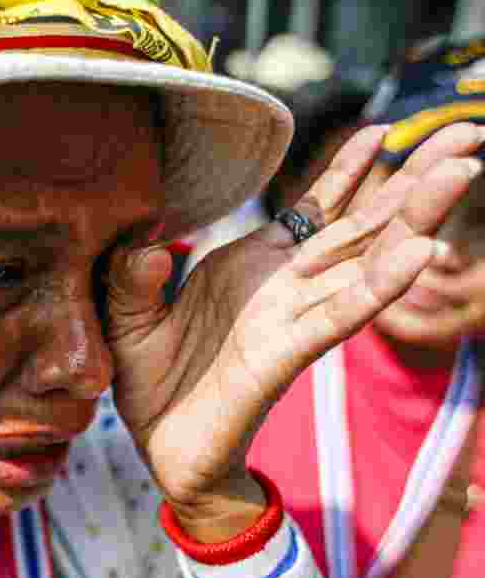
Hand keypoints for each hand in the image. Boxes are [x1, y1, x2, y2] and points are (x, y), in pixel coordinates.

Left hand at [104, 123, 484, 540]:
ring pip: (366, 260)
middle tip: (465, 138)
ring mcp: (290, 319)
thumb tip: (147, 246)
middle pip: (361, 225)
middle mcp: (285, 287)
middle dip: (412, 181)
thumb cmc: (151, 379)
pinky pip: (338, 315)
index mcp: (254, 267)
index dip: (350, 172)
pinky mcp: (283, 356)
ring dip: (414, 217)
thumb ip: (132, 277)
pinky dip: (379, 284)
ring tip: (462, 171)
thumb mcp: (127, 316)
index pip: (314, 211)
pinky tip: (419, 253)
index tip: (384, 129)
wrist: (162, 448)